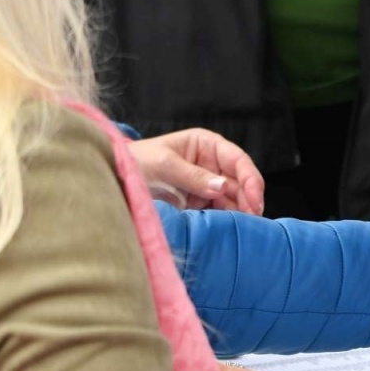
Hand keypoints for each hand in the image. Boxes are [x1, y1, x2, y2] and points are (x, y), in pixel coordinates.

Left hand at [127, 128, 265, 213]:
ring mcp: (208, 184)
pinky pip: (221, 210)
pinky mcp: (201, 202)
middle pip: (240, 181)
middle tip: (253, 216)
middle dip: (249, 197)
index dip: (250, 178)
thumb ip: (193, 176)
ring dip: (240, 210)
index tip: (254, 198)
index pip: (237, 160)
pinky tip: (231, 225)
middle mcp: (212, 163)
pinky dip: (227, 218)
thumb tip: (222, 187)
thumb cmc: (135, 162)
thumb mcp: (163, 165)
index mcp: (206, 145)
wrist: (114, 180)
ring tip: (244, 224)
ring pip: (234, 198)